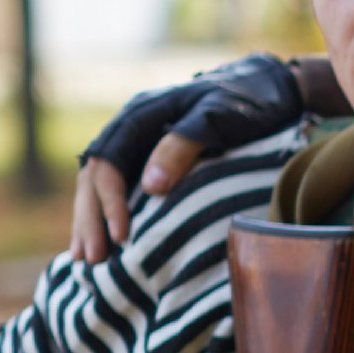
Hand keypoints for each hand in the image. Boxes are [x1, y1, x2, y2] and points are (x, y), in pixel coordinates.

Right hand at [68, 55, 308, 262]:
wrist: (268, 90)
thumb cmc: (247, 102)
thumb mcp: (220, 116)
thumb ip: (184, 144)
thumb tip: (150, 187)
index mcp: (140, 115)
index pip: (107, 161)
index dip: (109, 201)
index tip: (120, 236)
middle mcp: (131, 130)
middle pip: (93, 177)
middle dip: (91, 219)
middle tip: (92, 260)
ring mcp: (137, 146)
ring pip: (97, 186)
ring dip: (90, 223)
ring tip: (85, 261)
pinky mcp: (149, 161)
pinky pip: (117, 191)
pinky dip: (106, 218)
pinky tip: (103, 245)